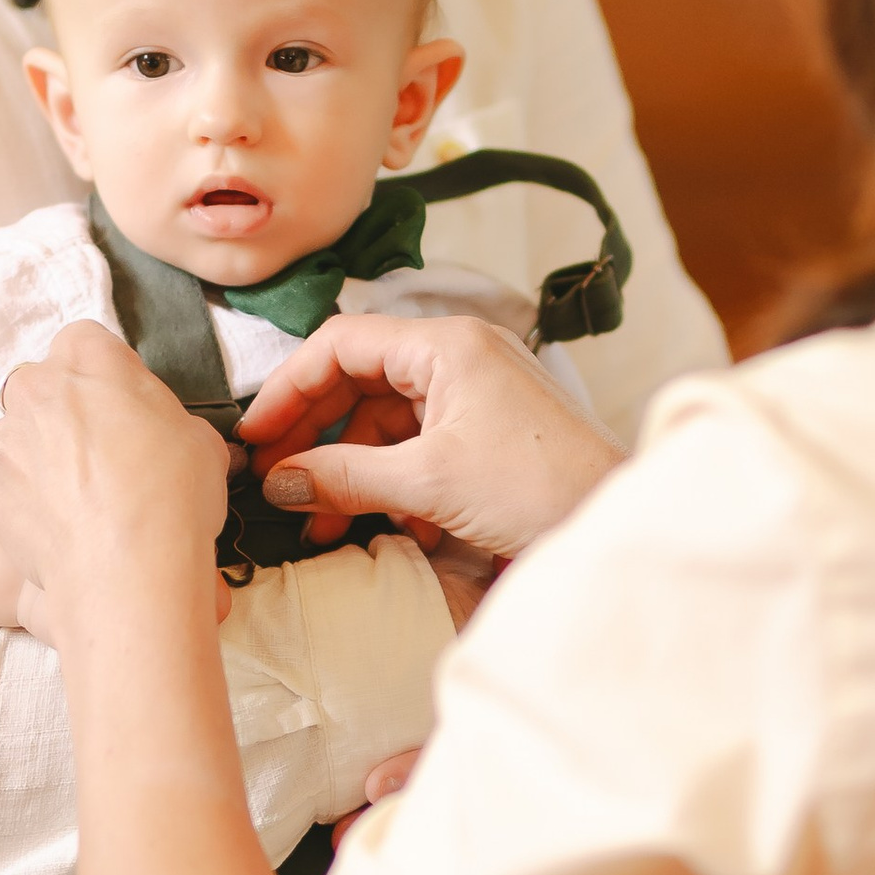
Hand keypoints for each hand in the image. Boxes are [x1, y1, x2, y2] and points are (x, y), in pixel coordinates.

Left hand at [0, 324, 232, 651]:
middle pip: (45, 386)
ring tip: (83, 501)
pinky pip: (9, 484)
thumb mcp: (199, 438)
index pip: (86, 342)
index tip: (126, 409)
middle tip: (105, 456)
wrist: (127, 572)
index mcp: (87, 358)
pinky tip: (62, 528)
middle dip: (67, 413)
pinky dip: (28, 499)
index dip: (107, 376)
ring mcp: (4, 439)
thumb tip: (162, 435)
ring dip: (43, 456)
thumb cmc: (173, 494)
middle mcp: (34, 387)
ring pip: (21, 435)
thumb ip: (163, 417)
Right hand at [237, 315, 619, 558]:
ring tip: (326, 525)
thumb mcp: (427, 483)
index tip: (256, 438)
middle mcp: (460, 356)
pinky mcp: (490, 432)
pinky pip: (422, 447)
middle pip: (360, 383)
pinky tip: (396, 530)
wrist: (617, 523)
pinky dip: (397, 484)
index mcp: (445, 345)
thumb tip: (278, 481)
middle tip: (280, 485)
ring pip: (388, 423)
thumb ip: (344, 476)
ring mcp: (477, 393)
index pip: (340, 344)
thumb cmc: (537, 489)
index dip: (289, 389)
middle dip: (317, 439)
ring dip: (355, 473)